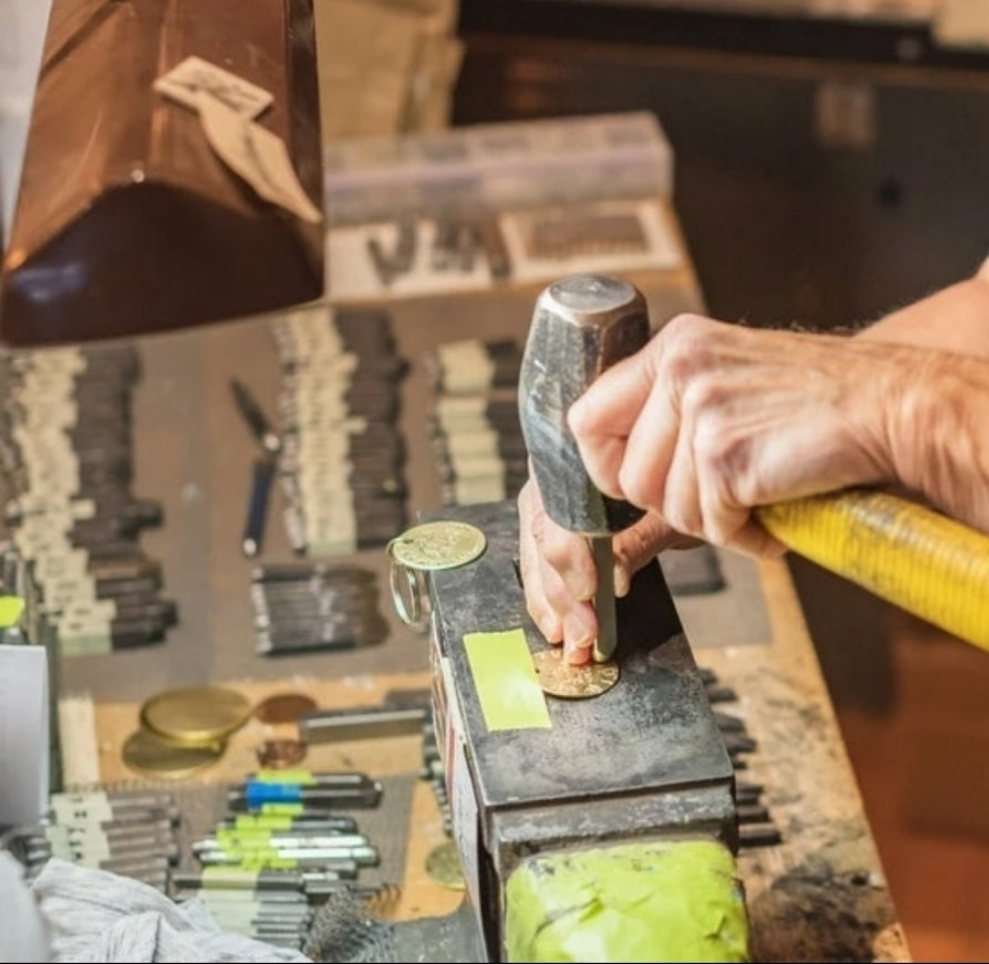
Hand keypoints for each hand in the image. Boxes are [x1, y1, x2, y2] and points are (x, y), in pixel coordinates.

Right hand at [517, 476, 695, 664]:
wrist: (674, 487)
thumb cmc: (672, 494)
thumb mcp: (667, 515)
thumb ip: (639, 540)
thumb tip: (613, 578)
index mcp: (580, 460)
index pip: (563, 507)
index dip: (571, 553)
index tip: (588, 591)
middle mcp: (553, 475)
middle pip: (543, 536)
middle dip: (561, 593)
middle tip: (582, 634)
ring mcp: (543, 502)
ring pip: (533, 555)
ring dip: (550, 603)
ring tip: (568, 640)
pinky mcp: (545, 530)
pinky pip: (536, 566)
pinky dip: (546, 599)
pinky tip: (556, 625)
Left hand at [567, 313, 941, 552]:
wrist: (893, 404)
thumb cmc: (818, 401)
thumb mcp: (727, 376)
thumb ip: (669, 408)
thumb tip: (617, 470)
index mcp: (673, 347)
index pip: (585, 419)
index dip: (605, 466)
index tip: (636, 483)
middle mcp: (680, 369)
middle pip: (626, 478)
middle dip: (672, 504)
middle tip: (720, 496)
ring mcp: (702, 410)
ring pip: (666, 508)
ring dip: (713, 520)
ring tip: (756, 497)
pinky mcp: (727, 454)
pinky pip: (713, 527)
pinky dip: (747, 536)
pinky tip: (775, 511)